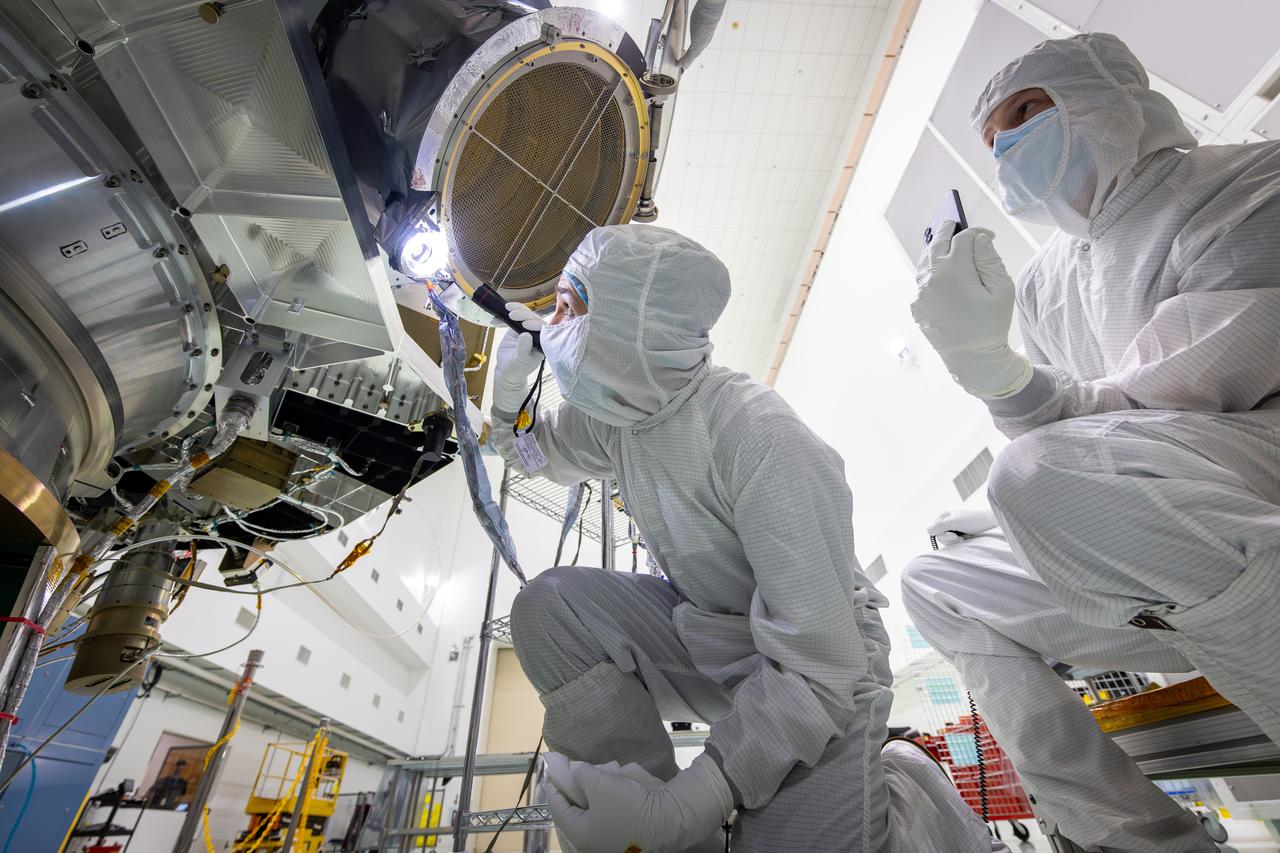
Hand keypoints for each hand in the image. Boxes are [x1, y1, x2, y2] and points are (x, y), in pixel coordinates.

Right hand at [493, 306, 544, 411]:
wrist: (507, 371)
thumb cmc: (517, 369)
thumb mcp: (521, 361)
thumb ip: (524, 348)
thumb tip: (525, 334)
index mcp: (543, 342)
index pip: (542, 329)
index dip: (535, 324)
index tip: (525, 325)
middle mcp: (537, 334)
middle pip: (534, 319)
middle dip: (524, 315)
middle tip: (512, 315)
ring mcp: (527, 329)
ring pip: (525, 315)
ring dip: (517, 310)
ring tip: (507, 308)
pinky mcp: (518, 327)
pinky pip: (515, 317)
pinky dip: (507, 314)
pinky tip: (501, 312)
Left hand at [545, 752, 732, 852]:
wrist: (673, 819)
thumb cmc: (630, 806)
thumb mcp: (598, 783)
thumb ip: (580, 774)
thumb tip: (573, 771)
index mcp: (580, 835)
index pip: (558, 807)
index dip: (554, 783)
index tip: (554, 766)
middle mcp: (594, 842)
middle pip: (581, 804)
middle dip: (588, 781)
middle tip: (594, 766)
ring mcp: (613, 838)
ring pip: (601, 802)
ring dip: (608, 784)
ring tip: (618, 772)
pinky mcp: (631, 832)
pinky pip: (618, 807)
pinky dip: (622, 791)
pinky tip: (630, 782)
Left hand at [911, 221, 1031, 399]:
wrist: (972, 359)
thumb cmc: (991, 325)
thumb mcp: (1001, 289)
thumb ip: (989, 259)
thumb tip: (978, 238)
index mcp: (953, 270)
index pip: (964, 238)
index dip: (978, 233)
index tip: (989, 236)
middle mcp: (932, 277)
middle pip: (937, 243)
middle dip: (948, 230)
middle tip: (955, 222)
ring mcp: (921, 292)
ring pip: (925, 260)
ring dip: (935, 248)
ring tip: (944, 240)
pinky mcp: (917, 305)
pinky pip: (922, 280)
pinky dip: (930, 270)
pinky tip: (939, 269)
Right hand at [928, 507, 997, 547]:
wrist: (991, 522)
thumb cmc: (973, 520)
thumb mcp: (954, 522)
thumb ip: (939, 526)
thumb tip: (928, 531)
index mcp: (944, 515)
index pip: (933, 530)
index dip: (942, 535)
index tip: (954, 535)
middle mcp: (948, 521)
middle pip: (940, 536)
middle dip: (950, 539)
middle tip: (961, 538)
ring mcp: (955, 528)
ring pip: (947, 541)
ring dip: (956, 541)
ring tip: (965, 538)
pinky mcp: (962, 534)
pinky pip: (955, 542)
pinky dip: (960, 542)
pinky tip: (967, 539)